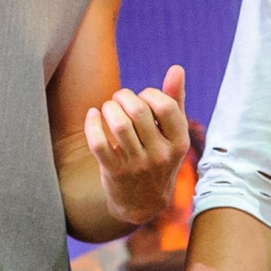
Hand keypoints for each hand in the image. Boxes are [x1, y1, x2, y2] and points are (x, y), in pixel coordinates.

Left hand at [83, 64, 190, 228]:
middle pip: (139, 112)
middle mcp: (160, 155)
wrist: (144, 203)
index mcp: (179, 143)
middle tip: (119, 98)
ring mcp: (137, 166)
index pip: (165, 106)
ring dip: (109, 108)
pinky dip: (92, 124)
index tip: (142, 98)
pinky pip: (99, 143)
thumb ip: (175, 100)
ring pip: (119, 125)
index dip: (149, 94)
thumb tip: (177, 68)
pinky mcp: (114, 172)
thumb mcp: (172, 134)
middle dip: (124, 97)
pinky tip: (93, 115)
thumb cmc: (159, 157)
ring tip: (108, 107)